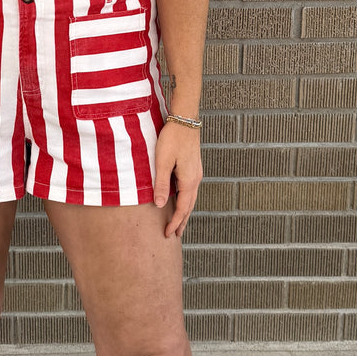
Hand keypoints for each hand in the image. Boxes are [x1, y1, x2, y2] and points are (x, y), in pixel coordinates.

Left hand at [153, 120, 201, 238]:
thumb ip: (161, 184)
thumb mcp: (162, 162)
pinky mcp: (193, 167)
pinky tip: (180, 200)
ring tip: (179, 222)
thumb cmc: (172, 139)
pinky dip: (186, 200)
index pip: (182, 209)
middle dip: (182, 221)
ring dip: (185, 212)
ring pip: (191, 198)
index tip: (168, 235)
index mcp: (189, 181)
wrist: (185, 120)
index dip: (175, 222)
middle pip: (189, 206)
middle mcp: (196, 179)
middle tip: (176, 235)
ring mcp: (196, 173)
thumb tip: (160, 205)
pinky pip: (190, 190)